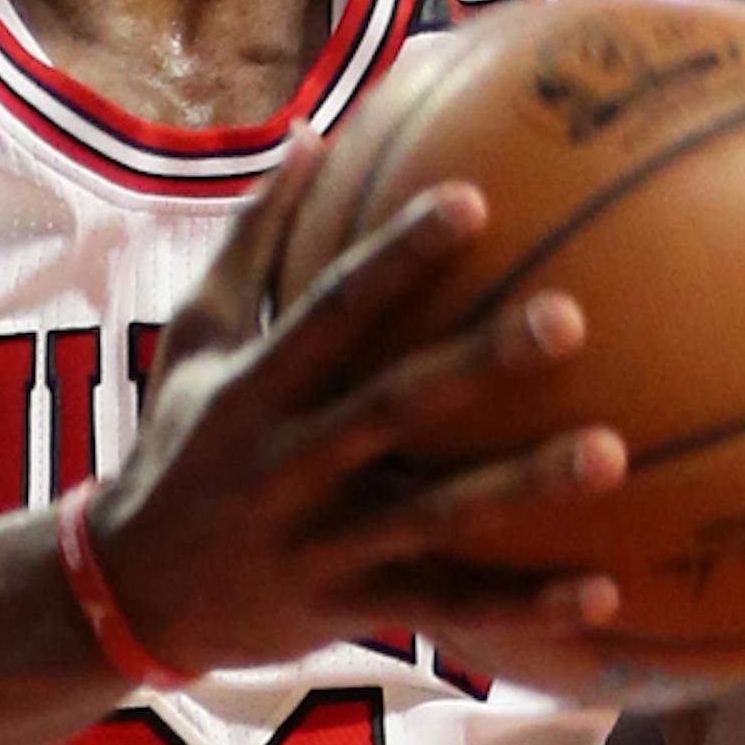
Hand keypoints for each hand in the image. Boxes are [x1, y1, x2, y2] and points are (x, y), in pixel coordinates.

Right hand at [90, 135, 627, 702]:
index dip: (398, 256)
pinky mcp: (352, 609)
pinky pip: (449, 610)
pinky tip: (607, 591)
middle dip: (479, 363)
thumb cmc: (179, 443)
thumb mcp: (194, 339)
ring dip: (523, 487)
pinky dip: (525, 607)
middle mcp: (288, 464)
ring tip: (614, 454)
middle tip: (572, 317)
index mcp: (254, 390)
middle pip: (395, 407)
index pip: (332, 310)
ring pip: (435, 516)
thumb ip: (255, 242)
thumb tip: (313, 134)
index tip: (472, 200)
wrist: (130, 597)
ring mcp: (322, 543)